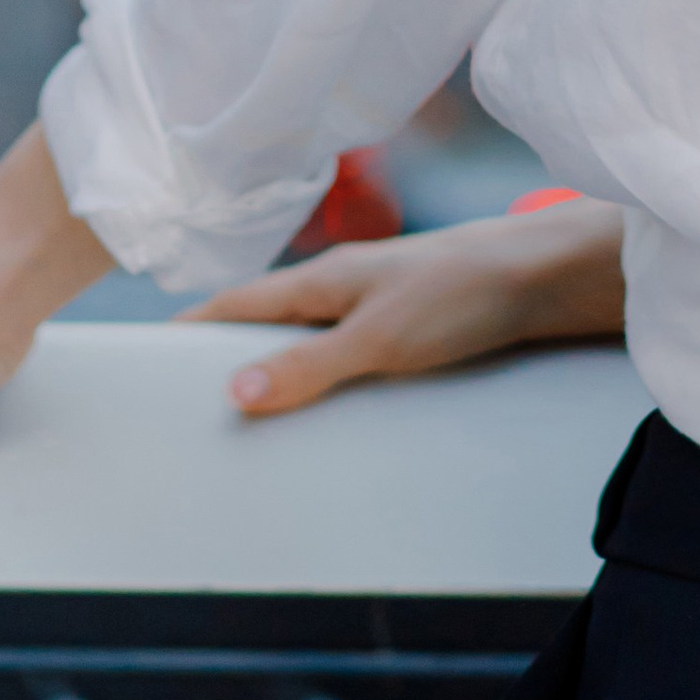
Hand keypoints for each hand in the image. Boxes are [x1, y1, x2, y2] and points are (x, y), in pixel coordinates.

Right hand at [184, 198, 625, 416]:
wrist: (548, 276)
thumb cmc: (464, 293)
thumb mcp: (379, 338)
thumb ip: (309, 366)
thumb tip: (234, 393)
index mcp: (322, 279)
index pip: (236, 302)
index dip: (193, 330)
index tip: (152, 362)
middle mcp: (344, 286)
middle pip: (269, 322)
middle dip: (231, 358)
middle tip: (196, 408)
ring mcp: (379, 301)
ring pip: (311, 338)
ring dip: (283, 370)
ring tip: (258, 423)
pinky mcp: (415, 323)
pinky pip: (349, 352)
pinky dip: (328, 377)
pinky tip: (335, 410)